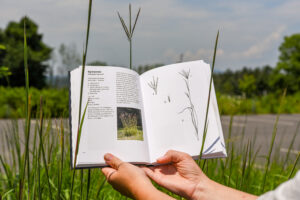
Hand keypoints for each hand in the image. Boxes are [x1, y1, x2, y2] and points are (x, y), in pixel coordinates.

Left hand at [102, 153, 173, 199]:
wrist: (144, 190)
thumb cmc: (133, 178)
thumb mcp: (123, 165)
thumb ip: (114, 161)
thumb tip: (106, 157)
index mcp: (110, 178)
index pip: (105, 167)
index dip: (108, 161)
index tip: (114, 157)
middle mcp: (115, 184)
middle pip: (114, 171)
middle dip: (119, 165)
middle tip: (125, 161)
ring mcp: (122, 187)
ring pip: (123, 175)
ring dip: (127, 170)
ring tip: (132, 166)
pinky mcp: (130, 188)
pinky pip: (129, 179)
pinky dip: (132, 175)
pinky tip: (137, 173)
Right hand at [142, 150, 257, 199]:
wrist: (195, 185)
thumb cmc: (193, 171)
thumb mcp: (183, 156)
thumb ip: (170, 154)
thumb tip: (158, 158)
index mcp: (170, 160)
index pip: (159, 154)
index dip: (153, 150)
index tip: (147, 146)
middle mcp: (164, 166)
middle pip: (152, 160)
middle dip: (146, 155)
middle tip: (140, 149)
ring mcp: (161, 173)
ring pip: (148, 166)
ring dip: (143, 162)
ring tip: (136, 155)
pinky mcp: (158, 179)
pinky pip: (149, 174)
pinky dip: (143, 169)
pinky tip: (139, 163)